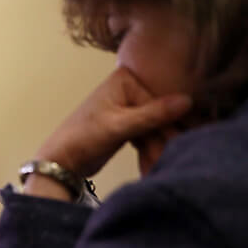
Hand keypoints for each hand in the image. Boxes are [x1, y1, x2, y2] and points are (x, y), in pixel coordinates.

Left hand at [35, 66, 192, 177]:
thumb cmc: (82, 139)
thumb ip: (152, 114)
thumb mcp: (119, 126)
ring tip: (157, 167)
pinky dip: (150, 151)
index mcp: (124, 80)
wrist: (61, 161)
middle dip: (163, 140)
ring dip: (157, 149)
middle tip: (170, 159)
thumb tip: (186, 101)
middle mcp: (128, 89)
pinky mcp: (127, 125)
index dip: (171, 124)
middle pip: (159, 115)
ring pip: (155, 128)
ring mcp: (128, 107)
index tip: (182, 141)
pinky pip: (148, 135)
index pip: (159, 101)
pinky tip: (151, 165)